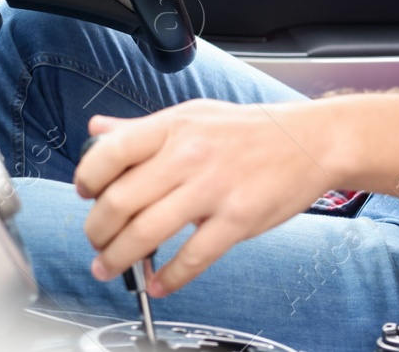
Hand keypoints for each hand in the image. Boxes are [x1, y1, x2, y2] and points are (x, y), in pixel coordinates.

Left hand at [73, 99, 337, 295]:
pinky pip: (192, 258)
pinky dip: (168, 278)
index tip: (86, 196)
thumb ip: (142, 128)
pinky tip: (158, 283)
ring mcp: (214, 188)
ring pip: (147, 233)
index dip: (87, 180)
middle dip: (97, 232)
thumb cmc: (252, 130)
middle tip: (96, 243)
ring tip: (110, 268)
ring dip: (120, 259)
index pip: (110, 153)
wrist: (312, 140)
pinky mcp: (238, 218)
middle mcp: (189, 155)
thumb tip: (97, 131)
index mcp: (174, 127)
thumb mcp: (194, 115)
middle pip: (120, 201)